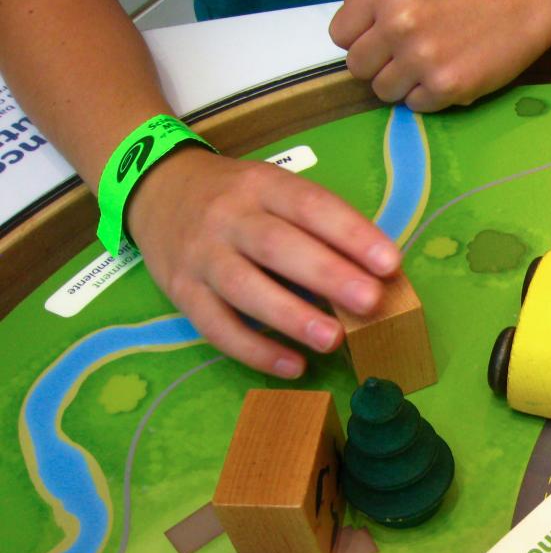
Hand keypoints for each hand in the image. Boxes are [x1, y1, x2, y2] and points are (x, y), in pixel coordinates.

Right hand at [126, 148, 400, 377]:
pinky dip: (256, 351)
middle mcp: (228, 217)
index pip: (310, 205)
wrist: (156, 189)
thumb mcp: (274, 191)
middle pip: (277, 246)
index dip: (351, 233)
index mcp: (262, 185)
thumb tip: (380, 275)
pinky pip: (218, 327)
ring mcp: (201, 255)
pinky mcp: (182, 292)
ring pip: (245, 288)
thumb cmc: (238, 198)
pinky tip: (294, 366)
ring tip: (334, 340)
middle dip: (327, 275)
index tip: (390, 263)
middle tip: (370, 302)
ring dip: (292, 317)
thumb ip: (319, 226)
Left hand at [330, 0, 550, 111]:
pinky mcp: (446, 85)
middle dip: (380, 66)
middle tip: (408, 58)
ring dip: (403, 84)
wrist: (531, 0)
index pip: (340, 35)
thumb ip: (384, 3)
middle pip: (358, 67)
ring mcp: (421, 57)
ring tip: (431, 67)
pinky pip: (415, 106)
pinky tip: (451, 74)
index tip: (382, 42)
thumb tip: (363, 35)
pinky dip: (430, 97)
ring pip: (384, 91)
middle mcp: (396, 24)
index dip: (362, 41)